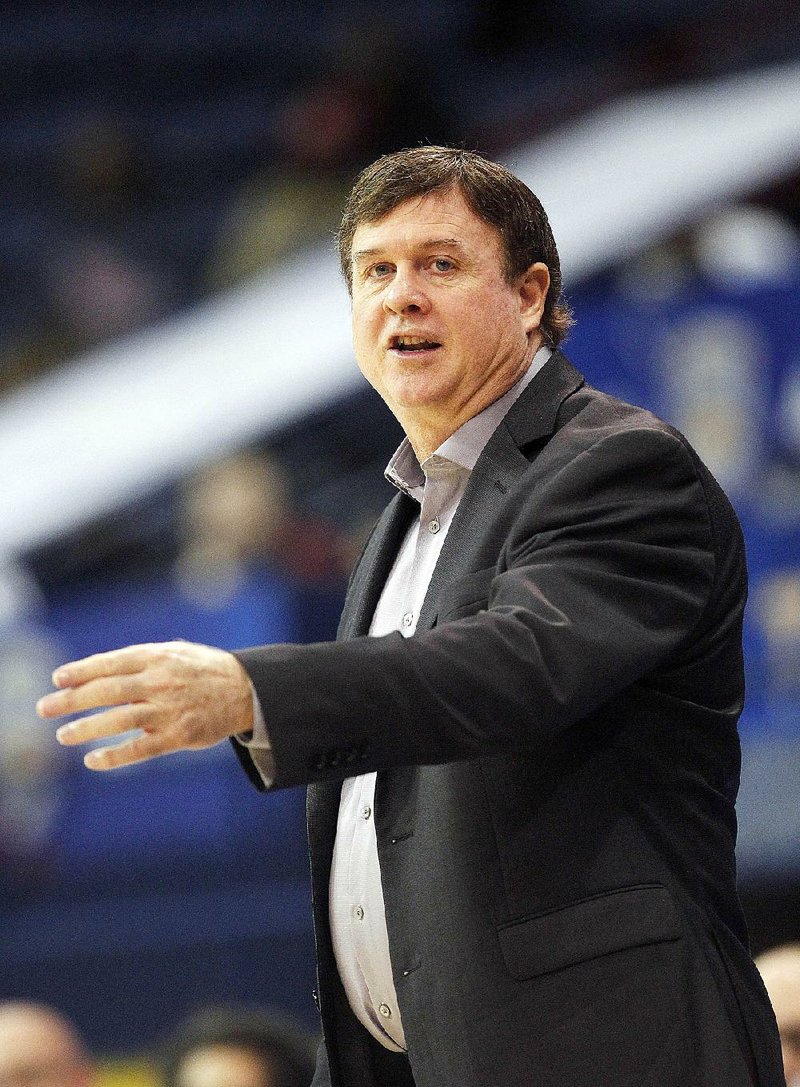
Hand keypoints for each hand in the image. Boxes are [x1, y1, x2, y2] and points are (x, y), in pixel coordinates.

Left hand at [36, 640, 253, 770]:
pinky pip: (139, 748)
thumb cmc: (202, 669)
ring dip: (86, 728)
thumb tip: (95, 670)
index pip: (110, 663)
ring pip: (119, 720)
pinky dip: (114, 756)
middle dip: (72, 700)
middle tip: (45, 708)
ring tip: (63, 735)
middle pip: (107, 691)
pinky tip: (92, 760)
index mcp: (157, 657)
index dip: (82, 671)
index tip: (57, 679)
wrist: (245, 690)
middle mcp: (160, 682)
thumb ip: (139, 659)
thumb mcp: (174, 651)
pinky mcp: (178, 736)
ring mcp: (168, 710)